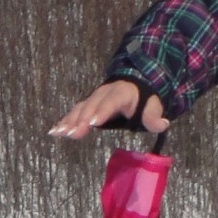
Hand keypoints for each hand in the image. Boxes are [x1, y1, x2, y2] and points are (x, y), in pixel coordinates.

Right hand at [50, 79, 168, 138]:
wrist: (133, 84)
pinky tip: (54, 132)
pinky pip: (74, 112)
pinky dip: (64, 121)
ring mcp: (93, 99)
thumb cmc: (143, 99)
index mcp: (121, 92)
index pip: (111, 101)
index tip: (93, 122)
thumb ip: (154, 116)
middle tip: (73, 133)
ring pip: (79, 108)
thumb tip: (162, 124)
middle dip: (81, 119)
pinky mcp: (87, 106)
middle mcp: (104, 93)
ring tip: (59, 133)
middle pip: (91, 105)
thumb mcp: (152, 105)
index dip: (102, 111)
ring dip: (69, 120)